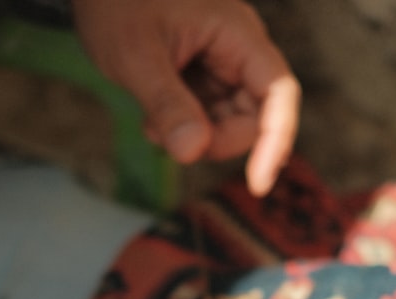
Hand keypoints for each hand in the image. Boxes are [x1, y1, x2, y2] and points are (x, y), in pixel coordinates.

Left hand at [72, 0, 299, 196]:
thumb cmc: (117, 3)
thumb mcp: (136, 56)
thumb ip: (167, 103)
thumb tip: (193, 151)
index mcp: (237, 34)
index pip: (279, 92)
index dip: (276, 140)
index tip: (258, 183)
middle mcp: (238, 50)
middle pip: (255, 117)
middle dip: (216, 141)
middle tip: (168, 139)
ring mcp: (222, 66)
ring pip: (230, 124)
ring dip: (194, 138)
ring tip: (152, 123)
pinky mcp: (204, 79)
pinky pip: (208, 119)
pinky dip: (183, 130)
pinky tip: (152, 118)